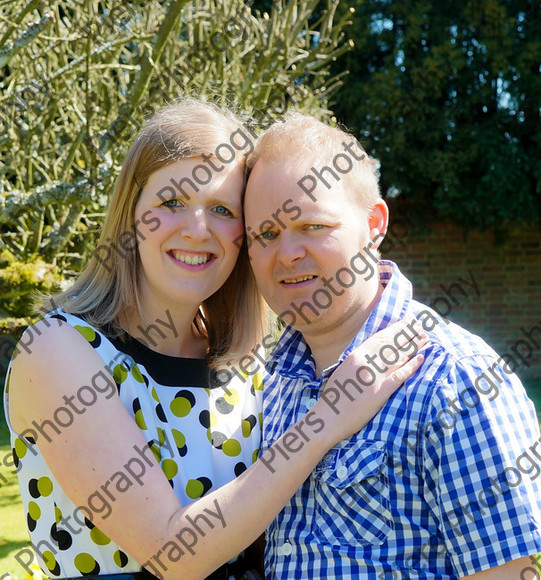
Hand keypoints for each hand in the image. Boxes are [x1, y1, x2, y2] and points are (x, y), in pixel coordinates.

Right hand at [314, 318, 426, 445]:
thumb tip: (372, 353)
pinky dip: (411, 366)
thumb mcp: (343, 370)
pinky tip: (421, 359)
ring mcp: (373, 377)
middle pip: (391, 344)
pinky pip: (399, 376)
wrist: (328, 417)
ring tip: (426, 339)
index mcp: (355, 356)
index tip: (407, 323)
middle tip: (420, 326)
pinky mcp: (380, 392)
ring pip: (398, 357)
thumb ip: (358, 360)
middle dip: (408, 333)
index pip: (380, 338)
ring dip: (413, 347)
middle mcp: (365, 363)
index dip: (396, 329)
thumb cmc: (334, 396)